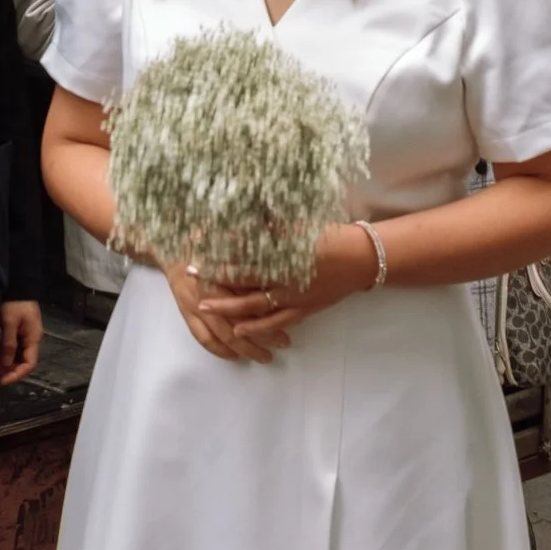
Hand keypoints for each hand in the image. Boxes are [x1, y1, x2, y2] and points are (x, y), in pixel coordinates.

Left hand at [0, 300, 43, 384]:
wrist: (15, 283)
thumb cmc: (14, 302)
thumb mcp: (9, 323)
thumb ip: (8, 345)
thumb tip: (6, 365)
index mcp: (33, 338)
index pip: (30, 364)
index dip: (17, 374)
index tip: (2, 380)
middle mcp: (31, 338)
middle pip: (24, 361)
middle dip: (10, 369)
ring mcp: (25, 333)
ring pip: (17, 355)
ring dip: (6, 361)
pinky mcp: (18, 329)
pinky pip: (13, 346)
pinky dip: (4, 352)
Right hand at [164, 260, 278, 362]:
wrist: (172, 250)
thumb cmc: (205, 246)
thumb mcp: (229, 254)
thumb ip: (248, 274)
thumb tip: (272, 291)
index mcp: (220, 282)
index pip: (248, 309)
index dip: (268, 320)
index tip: (288, 326)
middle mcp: (207, 299)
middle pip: (237, 327)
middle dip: (261, 339)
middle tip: (283, 344)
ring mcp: (194, 309)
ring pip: (222, 338)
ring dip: (244, 350)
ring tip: (264, 356)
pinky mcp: (186, 315)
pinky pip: (203, 339)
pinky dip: (219, 351)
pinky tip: (234, 356)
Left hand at [209, 223, 378, 349]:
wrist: (363, 258)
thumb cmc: (332, 237)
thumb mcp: (300, 227)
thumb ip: (273, 228)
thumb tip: (244, 220)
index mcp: (285, 253)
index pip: (244, 253)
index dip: (219, 252)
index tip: (197, 248)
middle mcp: (285, 277)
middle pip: (242, 279)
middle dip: (214, 278)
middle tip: (187, 275)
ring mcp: (294, 296)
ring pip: (254, 304)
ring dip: (228, 305)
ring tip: (204, 306)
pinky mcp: (303, 309)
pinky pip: (276, 321)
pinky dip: (257, 325)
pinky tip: (239, 328)